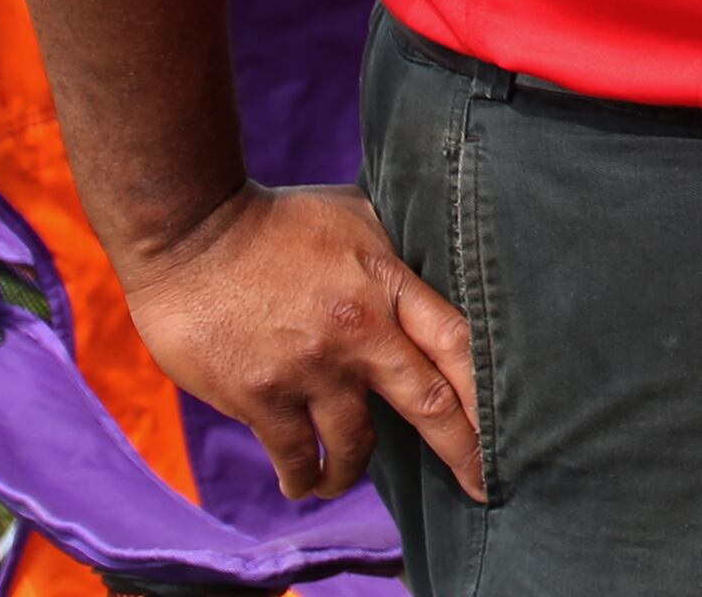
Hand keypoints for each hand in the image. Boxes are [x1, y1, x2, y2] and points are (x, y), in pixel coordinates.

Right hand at [116, 182, 479, 502]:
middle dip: (462, 451)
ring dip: (354, 471)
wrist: (190, 230)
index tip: (511, 424)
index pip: (460, 343)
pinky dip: (303, 476)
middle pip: (429, 404)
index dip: (490, 391)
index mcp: (389, 284)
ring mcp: (310, 368)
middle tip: (480, 486)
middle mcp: (360, 333)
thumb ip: (394, 253)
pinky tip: (303, 483)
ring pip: (356, 444)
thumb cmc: (276, 218)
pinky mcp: (259, 395)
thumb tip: (435, 256)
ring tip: (343, 479)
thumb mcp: (357, 215)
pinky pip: (294, 454)